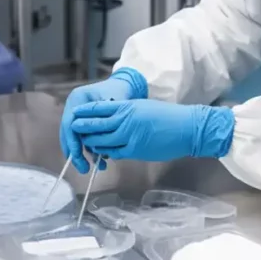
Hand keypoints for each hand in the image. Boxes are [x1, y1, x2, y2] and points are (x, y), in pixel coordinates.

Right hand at [59, 68, 147, 171]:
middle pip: (69, 134)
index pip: (69, 123)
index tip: (78, 156)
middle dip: (75, 154)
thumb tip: (91, 144)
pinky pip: (84, 140)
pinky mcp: (85, 124)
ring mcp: (78, 116)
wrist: (126, 86)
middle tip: (84, 169)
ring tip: (97, 168)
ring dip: (84, 155)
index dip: (72, 142)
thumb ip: (102, 121)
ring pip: (76, 140)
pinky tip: (101, 161)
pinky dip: (91, 151)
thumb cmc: (120, 92)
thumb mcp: (114, 103)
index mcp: (77, 99)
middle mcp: (73, 107)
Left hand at [70, 99, 234, 162]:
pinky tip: (101, 152)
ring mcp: (129, 136)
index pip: (100, 108)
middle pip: (97, 125)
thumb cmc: (167, 117)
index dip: (85, 112)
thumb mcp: (143, 108)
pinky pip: (114, 152)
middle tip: (73, 129)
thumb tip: (112, 119)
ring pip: (102, 140)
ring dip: (92, 142)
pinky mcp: (135, 150)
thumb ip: (126, 113)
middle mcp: (125, 120)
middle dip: (83, 128)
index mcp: (127, 107)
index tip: (75, 114)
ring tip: (84, 142)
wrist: (187, 128)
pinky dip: (106, 152)